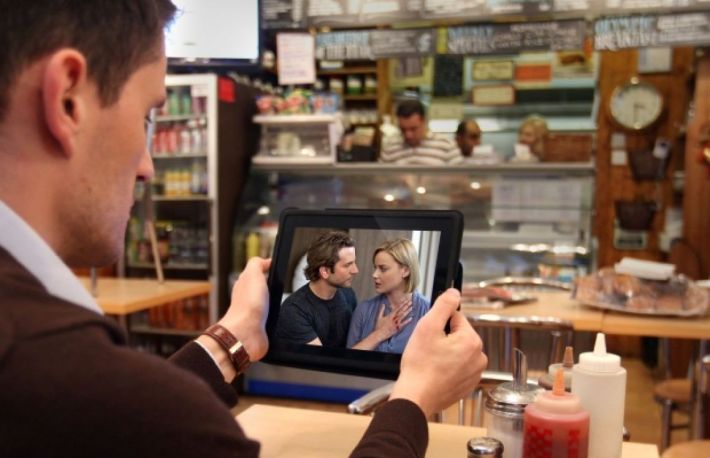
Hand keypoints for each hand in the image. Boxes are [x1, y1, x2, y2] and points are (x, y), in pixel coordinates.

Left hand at [217, 257, 270, 361]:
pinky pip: (268, 319)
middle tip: (278, 283)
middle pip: (260, 289)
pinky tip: (277, 315)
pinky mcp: (261, 326)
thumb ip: (257, 263)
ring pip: (264, 304)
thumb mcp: (253, 274)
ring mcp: (254, 313)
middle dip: (269, 286)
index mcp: (245, 284)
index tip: (274, 266)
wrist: (246, 333)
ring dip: (272, 302)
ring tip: (278, 299)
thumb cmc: (248, 306)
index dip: (266, 269)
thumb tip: (266, 260)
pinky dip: (273, 317)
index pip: (255, 274)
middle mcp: (248, 299)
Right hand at [373, 297, 412, 339]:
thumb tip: (383, 304)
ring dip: (407, 311)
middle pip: (401, 311)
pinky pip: (403, 324)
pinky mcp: (397, 328)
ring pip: (402, 316)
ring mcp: (396, 323)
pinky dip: (407, 321)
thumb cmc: (379, 326)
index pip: (397, 308)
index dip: (401, 304)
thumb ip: (382, 310)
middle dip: (406, 306)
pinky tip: (411, 318)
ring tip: (412, 307)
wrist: (379, 334)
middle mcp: (393, 319)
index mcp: (390, 315)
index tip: (405, 300)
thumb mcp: (379, 317)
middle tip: (411, 301)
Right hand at [389, 288, 486, 417]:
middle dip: (443, 338)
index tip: (430, 335)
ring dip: (445, 353)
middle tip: (427, 349)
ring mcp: (474, 374)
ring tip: (430, 362)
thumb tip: (454, 292)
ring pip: (458, 352)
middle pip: (459, 335)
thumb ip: (444, 305)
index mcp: (472, 340)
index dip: (439, 323)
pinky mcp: (467, 386)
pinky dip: (447, 368)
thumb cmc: (420, 365)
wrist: (416, 397)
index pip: (456, 318)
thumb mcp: (428, 326)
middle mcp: (479, 357)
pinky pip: (458, 368)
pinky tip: (434, 373)